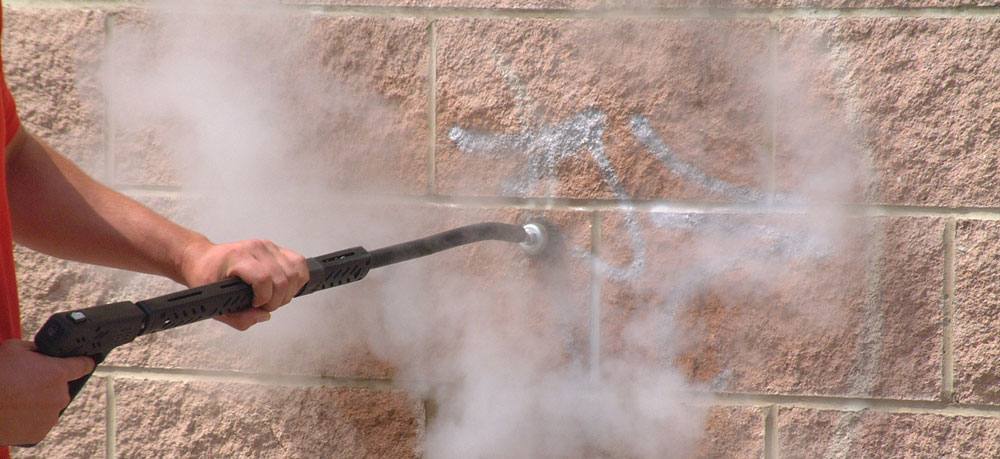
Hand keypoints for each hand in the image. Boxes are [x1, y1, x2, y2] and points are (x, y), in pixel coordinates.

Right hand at [0, 339, 94, 445]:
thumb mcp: (15, 348)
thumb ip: (37, 349)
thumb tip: (44, 352)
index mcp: (58, 373)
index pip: (84, 365)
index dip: (83, 361)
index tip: (86, 362)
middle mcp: (60, 395)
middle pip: (61, 386)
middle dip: (47, 383)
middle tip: (26, 382)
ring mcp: (51, 416)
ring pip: (49, 405)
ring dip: (38, 401)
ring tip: (16, 397)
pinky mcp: (39, 433)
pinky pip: (39, 421)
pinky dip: (30, 417)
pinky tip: (15, 410)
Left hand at [179, 239, 308, 329]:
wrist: (203, 259)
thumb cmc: (206, 276)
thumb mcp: (213, 303)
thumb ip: (239, 318)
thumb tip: (263, 316)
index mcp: (237, 258)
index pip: (264, 278)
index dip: (264, 298)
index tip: (257, 304)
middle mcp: (255, 248)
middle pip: (282, 279)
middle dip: (277, 300)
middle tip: (266, 305)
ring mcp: (268, 247)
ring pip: (295, 272)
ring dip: (289, 291)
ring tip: (275, 297)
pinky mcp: (276, 249)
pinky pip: (299, 263)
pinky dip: (298, 279)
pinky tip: (286, 287)